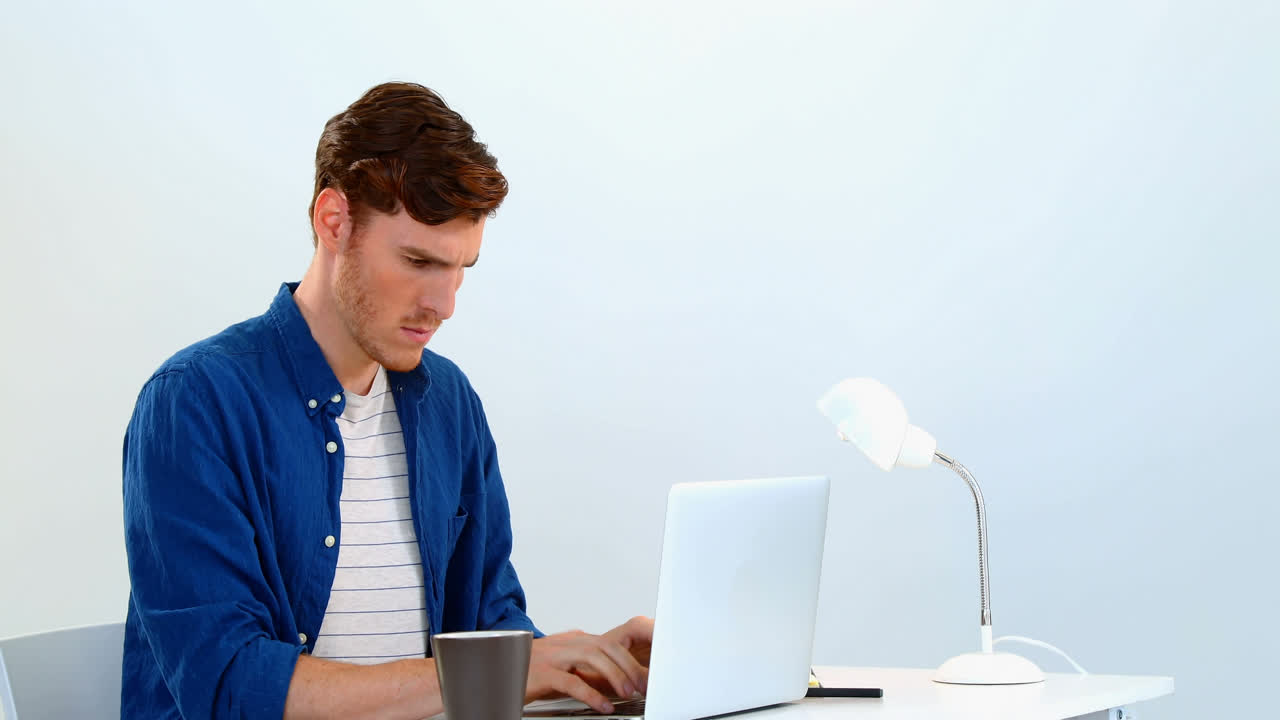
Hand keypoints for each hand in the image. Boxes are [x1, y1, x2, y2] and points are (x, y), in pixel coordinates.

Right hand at [525, 621, 650, 713]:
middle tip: (643, 685)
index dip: (630, 658)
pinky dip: (592, 694)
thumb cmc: (527, 669)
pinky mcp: (541, 674)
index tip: (644, 676)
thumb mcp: (559, 664)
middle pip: (605, 646)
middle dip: (628, 666)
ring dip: (615, 675)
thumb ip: (582, 664)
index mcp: (571, 640)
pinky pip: (572, 682)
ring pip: (592, 657)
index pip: (609, 643)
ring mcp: (552, 656)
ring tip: (628, 693)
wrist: (491, 670)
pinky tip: (603, 705)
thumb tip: (610, 672)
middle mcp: (564, 644)